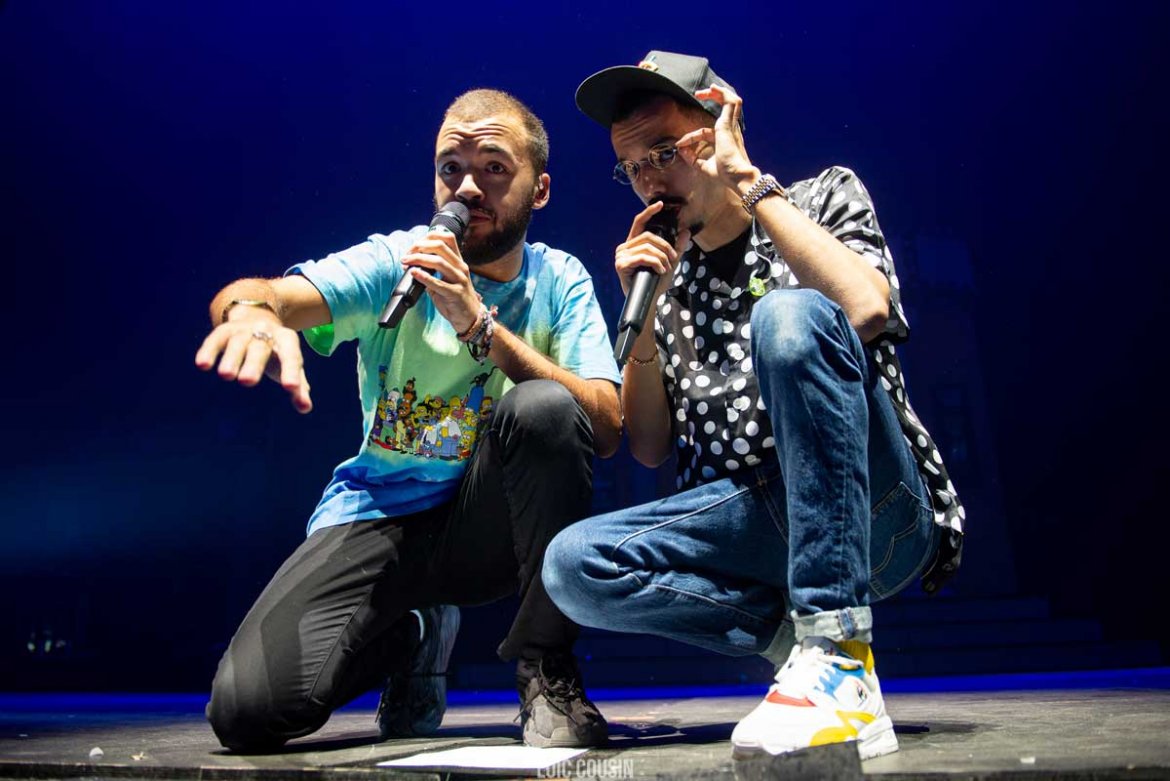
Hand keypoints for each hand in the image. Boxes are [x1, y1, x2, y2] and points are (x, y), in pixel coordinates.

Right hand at [195, 308, 312, 412]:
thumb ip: (298, 385)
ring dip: (231, 358)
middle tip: (247, 382)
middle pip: (261, 347)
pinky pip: (215, 339)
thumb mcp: (289, 365)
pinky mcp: (224, 330)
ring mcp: (244, 330)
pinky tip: (202, 365)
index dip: (291, 372)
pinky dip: (208, 351)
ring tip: (226, 376)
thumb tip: (305, 408)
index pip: (291, 356)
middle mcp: (266, 331)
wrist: (257, 318)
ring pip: (238, 342)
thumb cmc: (277, 352)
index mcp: (287, 340)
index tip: (291, 388)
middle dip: (254, 364)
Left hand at [401, 229, 481, 333]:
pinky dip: (424, 276)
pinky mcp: (456, 293)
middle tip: (407, 255)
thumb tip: (412, 266)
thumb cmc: (455, 299)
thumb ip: (433, 272)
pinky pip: (438, 283)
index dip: (429, 237)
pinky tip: (414, 273)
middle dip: (419, 247)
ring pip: (439, 261)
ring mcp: (460, 280)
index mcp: (458, 261)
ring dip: (418, 259)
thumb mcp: (446, 280)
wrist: (470, 318)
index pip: (447, 238)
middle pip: (440, 246)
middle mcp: (460, 267)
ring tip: (406, 262)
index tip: (415, 246)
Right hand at [615, 201, 691, 296]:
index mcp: (633, 243)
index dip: (649, 212)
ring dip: (662, 257)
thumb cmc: (654, 281)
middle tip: (673, 259)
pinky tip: (660, 270)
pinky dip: (655, 263)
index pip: (639, 222)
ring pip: (647, 247)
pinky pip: (643, 257)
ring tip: (666, 268)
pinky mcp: (621, 265)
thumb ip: (676, 248)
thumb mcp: (669, 262)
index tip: (660, 204)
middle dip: (665, 247)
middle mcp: (624, 247)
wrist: (648, 300)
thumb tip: (686, 232)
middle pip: (648, 236)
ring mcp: (621, 256)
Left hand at [676, 84, 758, 192]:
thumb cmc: (725, 173)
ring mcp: (731, 126)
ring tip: (708, 87)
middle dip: (713, 99)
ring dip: (719, 93)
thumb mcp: (704, 167)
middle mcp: (731, 131)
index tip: (679, 145)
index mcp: (726, 140)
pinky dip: (722, 94)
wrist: (736, 175)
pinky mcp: (728, 123)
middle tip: (698, 94)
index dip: (691, 137)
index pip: (705, 133)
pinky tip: (713, 88)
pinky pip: (730, 102)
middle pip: (725, 108)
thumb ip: (693, 160)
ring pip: (730, 102)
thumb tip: (681, 151)